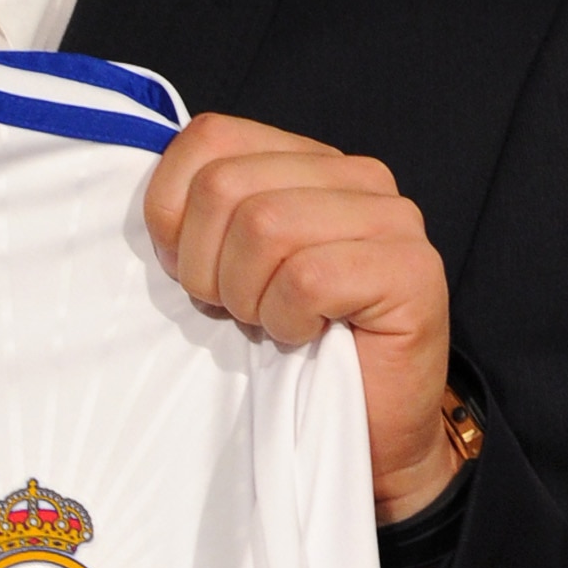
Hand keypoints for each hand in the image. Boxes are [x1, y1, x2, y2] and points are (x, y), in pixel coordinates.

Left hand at [142, 111, 457, 521]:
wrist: (368, 430)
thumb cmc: (293, 352)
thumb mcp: (228, 270)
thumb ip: (202, 217)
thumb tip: (154, 199)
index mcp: (308, 162)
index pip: (210, 137)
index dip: (173, 210)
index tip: (187, 268)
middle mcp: (357, 175)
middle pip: (226, 186)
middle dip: (205, 265)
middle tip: (234, 309)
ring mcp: (392, 218)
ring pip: (264, 226)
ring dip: (247, 296)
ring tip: (272, 322)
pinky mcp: (413, 270)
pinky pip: (306, 278)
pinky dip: (288, 320)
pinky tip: (307, 337)